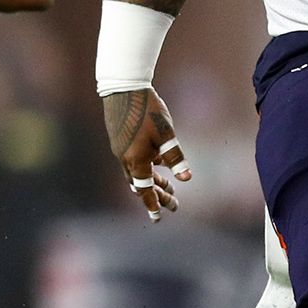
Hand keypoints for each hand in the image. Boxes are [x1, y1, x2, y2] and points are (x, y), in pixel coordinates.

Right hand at [101, 88, 191, 221]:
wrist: (123, 89)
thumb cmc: (147, 111)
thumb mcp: (166, 134)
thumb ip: (175, 157)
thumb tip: (186, 178)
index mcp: (136, 161)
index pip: (145, 190)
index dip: (153, 204)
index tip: (159, 218)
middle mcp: (125, 159)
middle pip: (141, 184)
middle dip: (157, 196)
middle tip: (174, 205)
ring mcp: (121, 150)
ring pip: (137, 173)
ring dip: (153, 182)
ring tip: (169, 187)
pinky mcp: (121, 140)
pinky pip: (134, 161)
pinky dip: (146, 168)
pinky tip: (158, 162)